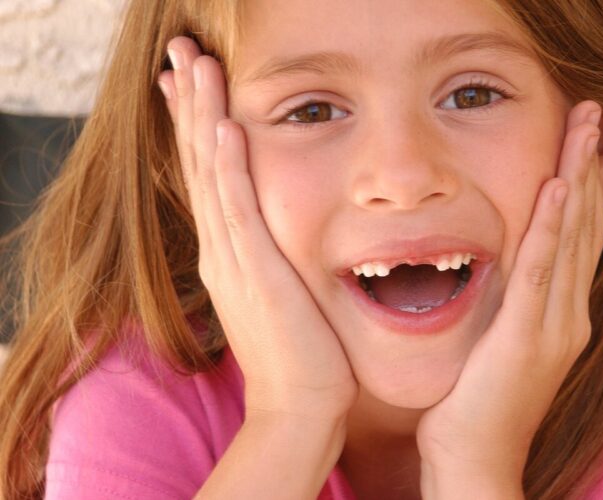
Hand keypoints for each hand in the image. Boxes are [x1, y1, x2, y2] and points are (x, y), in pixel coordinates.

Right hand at [157, 37, 357, 422]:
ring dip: (202, 116)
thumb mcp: (277, 290)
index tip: (187, 82)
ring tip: (194, 65)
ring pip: (211, 174)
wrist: (300, 402)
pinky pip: (239, 210)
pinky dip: (230, 167)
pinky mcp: (256, 273)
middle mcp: (221, 247)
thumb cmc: (299, 350)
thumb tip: (276, 233)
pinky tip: (227, 127)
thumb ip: (271, 254)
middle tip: (179, 51)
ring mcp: (233, 259)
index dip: (194, 123)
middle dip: (189, 102)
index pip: (206, 172)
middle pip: (199, 160)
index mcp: (227, 250)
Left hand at [416, 101, 602, 496]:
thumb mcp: (500, 344)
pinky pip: (541, 272)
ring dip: (578, 179)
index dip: (584, 185)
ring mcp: (554, 327)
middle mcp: (569, 315)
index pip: (578, 237)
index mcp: (562, 315)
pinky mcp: (527, 339)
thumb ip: (510, 305)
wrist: (475, 463)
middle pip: (584, 226)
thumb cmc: (478, 406)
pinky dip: (551, 228)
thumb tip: (498, 267)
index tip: (583, 141)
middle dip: (588, 166)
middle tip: (590, 113)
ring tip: (583, 128)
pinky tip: (557, 189)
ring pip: (571, 238)